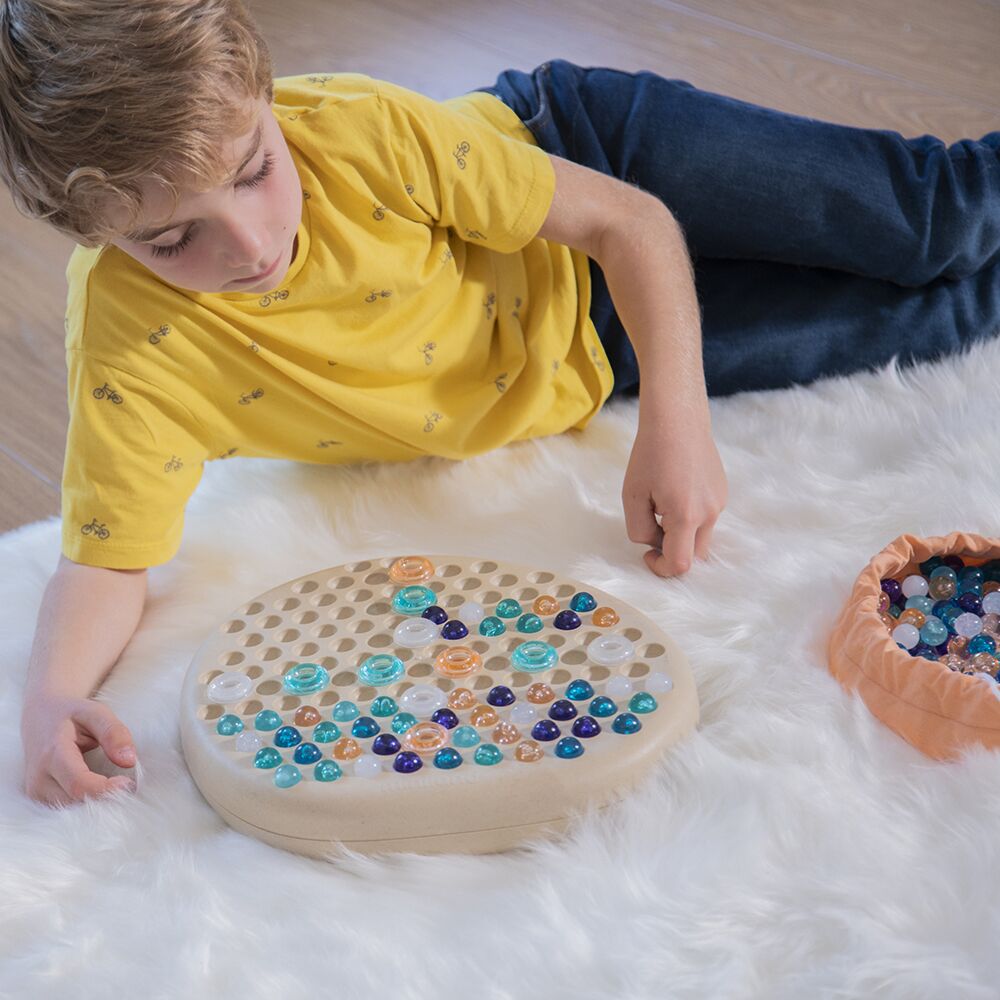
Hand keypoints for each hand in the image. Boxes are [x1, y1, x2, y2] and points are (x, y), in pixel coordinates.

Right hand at [20, 696, 137, 806]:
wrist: (40, 716)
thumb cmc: (71, 714)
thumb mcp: (95, 712)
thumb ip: (114, 734)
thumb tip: (129, 761)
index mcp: (53, 754)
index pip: (79, 784)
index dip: (105, 789)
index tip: (128, 783)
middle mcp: (39, 777)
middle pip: (75, 801)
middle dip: (104, 798)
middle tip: (126, 785)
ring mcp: (35, 791)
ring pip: (70, 810)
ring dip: (95, 802)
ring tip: (113, 785)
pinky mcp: (38, 798)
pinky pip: (64, 809)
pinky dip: (84, 803)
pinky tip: (98, 790)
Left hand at [622, 404, 727, 577]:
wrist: (677, 420)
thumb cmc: (650, 455)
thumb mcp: (632, 496)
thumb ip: (639, 529)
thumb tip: (653, 543)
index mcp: (686, 516)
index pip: (680, 564)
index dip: (661, 569)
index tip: (647, 555)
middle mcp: (710, 512)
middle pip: (695, 555)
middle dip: (672, 552)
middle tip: (651, 529)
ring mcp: (720, 502)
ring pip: (701, 536)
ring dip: (680, 533)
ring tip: (661, 503)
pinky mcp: (722, 492)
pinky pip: (706, 517)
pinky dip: (690, 517)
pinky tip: (675, 491)